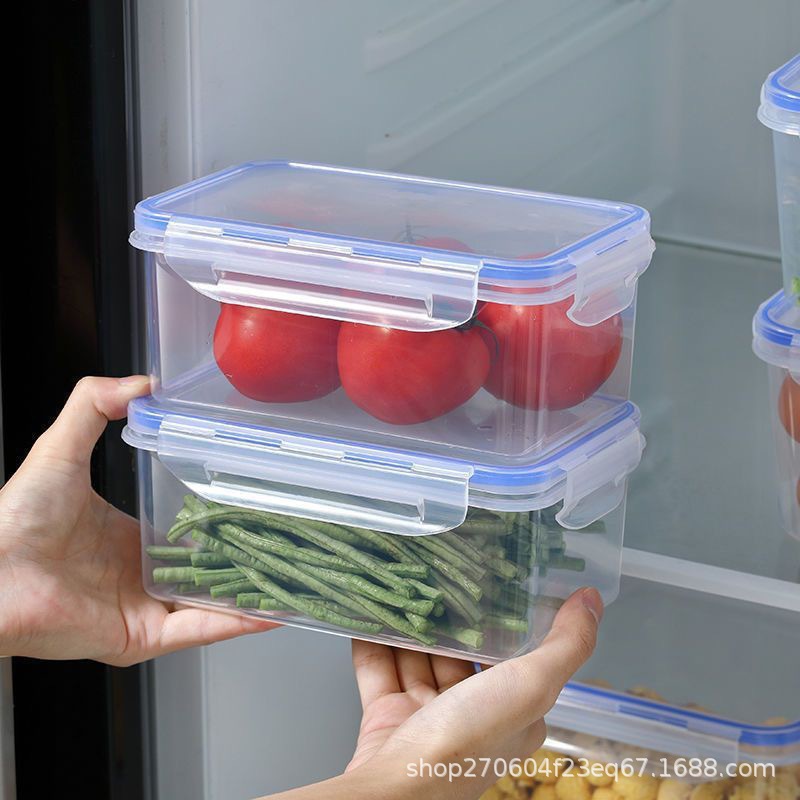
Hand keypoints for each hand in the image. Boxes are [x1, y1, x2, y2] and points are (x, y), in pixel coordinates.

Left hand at [0, 376, 274, 664]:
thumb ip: (94, 404)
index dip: (224, 522)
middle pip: (206, 570)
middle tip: (289, 541)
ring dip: (252, 593)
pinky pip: (197, 631)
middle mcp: (139, 576)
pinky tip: (272, 609)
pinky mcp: (141, 638)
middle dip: (247, 558)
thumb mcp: (61, 447)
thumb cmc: (18, 516)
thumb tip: (142, 382)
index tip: (259, 507)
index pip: (188, 534)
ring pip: (211, 603)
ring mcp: (142, 609)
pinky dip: (236, 623)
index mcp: (127, 540)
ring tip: (295, 576)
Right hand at [266, 588, 600, 799]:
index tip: (499, 581)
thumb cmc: (466, 742)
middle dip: (453, 620)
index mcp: (512, 714)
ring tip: (405, 581)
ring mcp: (425, 718)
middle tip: (442, 572)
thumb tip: (592, 600)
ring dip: (411, 626)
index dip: (509, 624)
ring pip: (419, 659)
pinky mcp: (385, 717)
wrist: (393, 788)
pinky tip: (370, 612)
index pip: (516, 660)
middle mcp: (471, 718)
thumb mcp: (530, 688)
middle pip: (462, 657)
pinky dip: (374, 641)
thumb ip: (565, 645)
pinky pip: (379, 669)